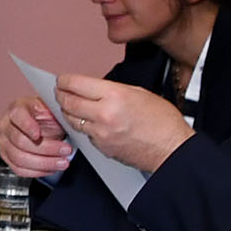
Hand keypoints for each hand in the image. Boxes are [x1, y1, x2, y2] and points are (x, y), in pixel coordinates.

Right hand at [0, 96, 74, 179]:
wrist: (44, 126)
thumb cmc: (47, 117)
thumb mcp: (53, 109)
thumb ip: (53, 111)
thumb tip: (57, 115)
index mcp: (17, 108)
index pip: (17, 116)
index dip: (27, 126)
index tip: (39, 134)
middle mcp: (6, 125)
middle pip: (20, 141)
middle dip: (46, 148)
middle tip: (65, 150)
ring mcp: (4, 142)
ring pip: (19, 158)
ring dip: (44, 163)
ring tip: (62, 162)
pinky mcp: (7, 157)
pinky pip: (19, 169)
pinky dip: (37, 171)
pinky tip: (51, 168)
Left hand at [53, 75, 195, 174]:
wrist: (171, 150)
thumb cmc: (163, 122)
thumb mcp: (139, 93)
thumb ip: (113, 90)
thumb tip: (94, 89)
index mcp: (115, 96)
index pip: (77, 84)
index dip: (65, 81)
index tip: (62, 80)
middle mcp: (104, 114)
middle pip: (68, 102)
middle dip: (60, 95)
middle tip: (59, 92)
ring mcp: (100, 133)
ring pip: (72, 120)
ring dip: (67, 112)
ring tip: (69, 105)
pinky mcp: (101, 148)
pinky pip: (85, 134)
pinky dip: (83, 127)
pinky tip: (88, 122)